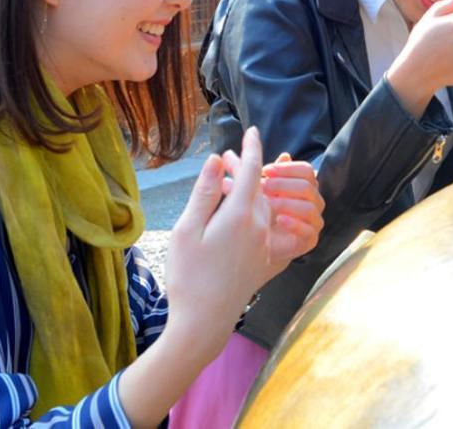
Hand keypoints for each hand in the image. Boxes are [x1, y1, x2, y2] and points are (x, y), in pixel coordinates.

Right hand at [118, 130, 272, 427]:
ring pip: (260, 205)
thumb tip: (216, 159)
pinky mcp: (264, 259)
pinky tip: (236, 214)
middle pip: (255, 186)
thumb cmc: (188, 276)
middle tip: (223, 160)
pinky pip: (263, 224)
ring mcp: (264, 244)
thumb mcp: (188, 230)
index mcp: (240, 215)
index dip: (251, 148)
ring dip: (246, 191)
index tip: (252, 130)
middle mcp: (259, 226)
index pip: (252, 170)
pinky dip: (252, 211)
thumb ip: (204, 192)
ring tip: (226, 185)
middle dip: (242, 170)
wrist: (204, 322)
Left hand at [220, 150, 323, 268]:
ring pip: (311, 206)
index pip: (306, 171)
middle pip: (309, 186)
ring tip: (269, 204)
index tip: (265, 170)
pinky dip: (295, 223)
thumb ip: (240, 174)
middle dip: (285, 184)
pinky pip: (310, 230)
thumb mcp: (244, 193)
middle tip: (264, 188)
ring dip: (288, 203)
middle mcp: (310, 202)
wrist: (253, 250)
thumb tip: (228, 154)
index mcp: (300, 187)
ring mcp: (312, 222)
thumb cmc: (251, 218)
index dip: (287, 168)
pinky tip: (279, 220)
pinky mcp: (309, 241)